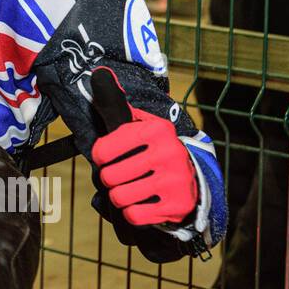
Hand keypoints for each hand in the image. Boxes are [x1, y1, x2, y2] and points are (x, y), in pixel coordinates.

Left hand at [88, 67, 198, 226]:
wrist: (190, 181)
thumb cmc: (152, 150)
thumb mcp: (136, 124)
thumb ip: (114, 102)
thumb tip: (98, 73)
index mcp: (156, 129)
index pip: (102, 150)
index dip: (101, 157)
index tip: (112, 155)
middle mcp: (169, 151)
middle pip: (109, 176)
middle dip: (111, 179)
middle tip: (125, 175)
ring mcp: (176, 180)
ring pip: (119, 197)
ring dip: (121, 196)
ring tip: (134, 188)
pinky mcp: (178, 206)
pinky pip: (134, 215)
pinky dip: (134, 213)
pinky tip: (145, 202)